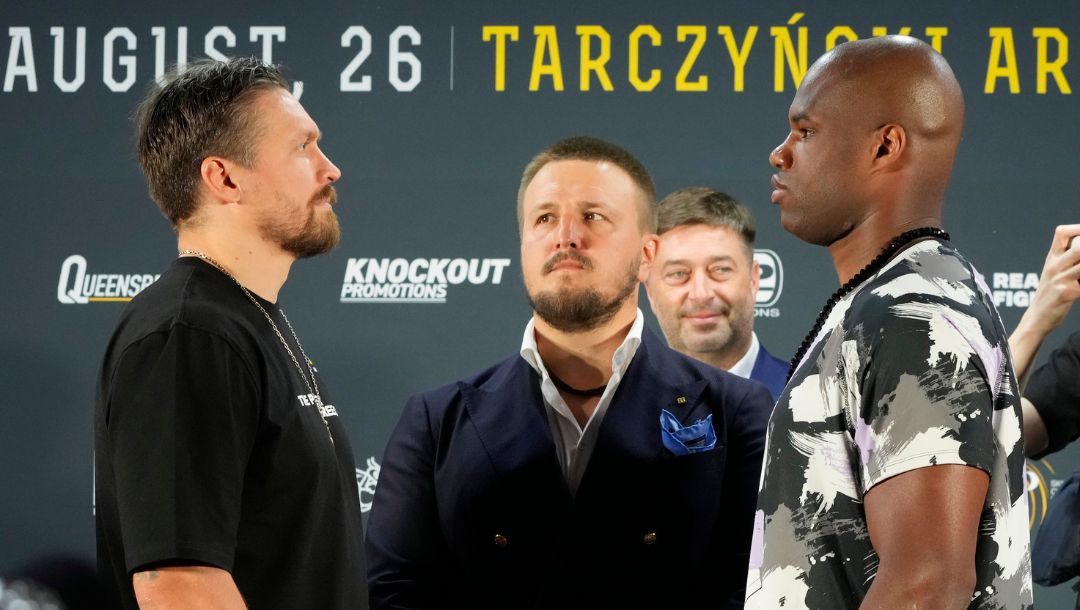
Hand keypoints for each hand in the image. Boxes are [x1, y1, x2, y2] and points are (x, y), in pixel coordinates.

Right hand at [1011, 224, 1079, 384]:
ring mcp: (1061, 279)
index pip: (1062, 232)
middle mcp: (1054, 265)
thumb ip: (1068, 260)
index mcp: (1051, 258)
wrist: (1037, 318)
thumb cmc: (1050, 295)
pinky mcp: (1067, 292)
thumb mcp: (1054, 273)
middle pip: (1079, 246)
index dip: (1078, 229)